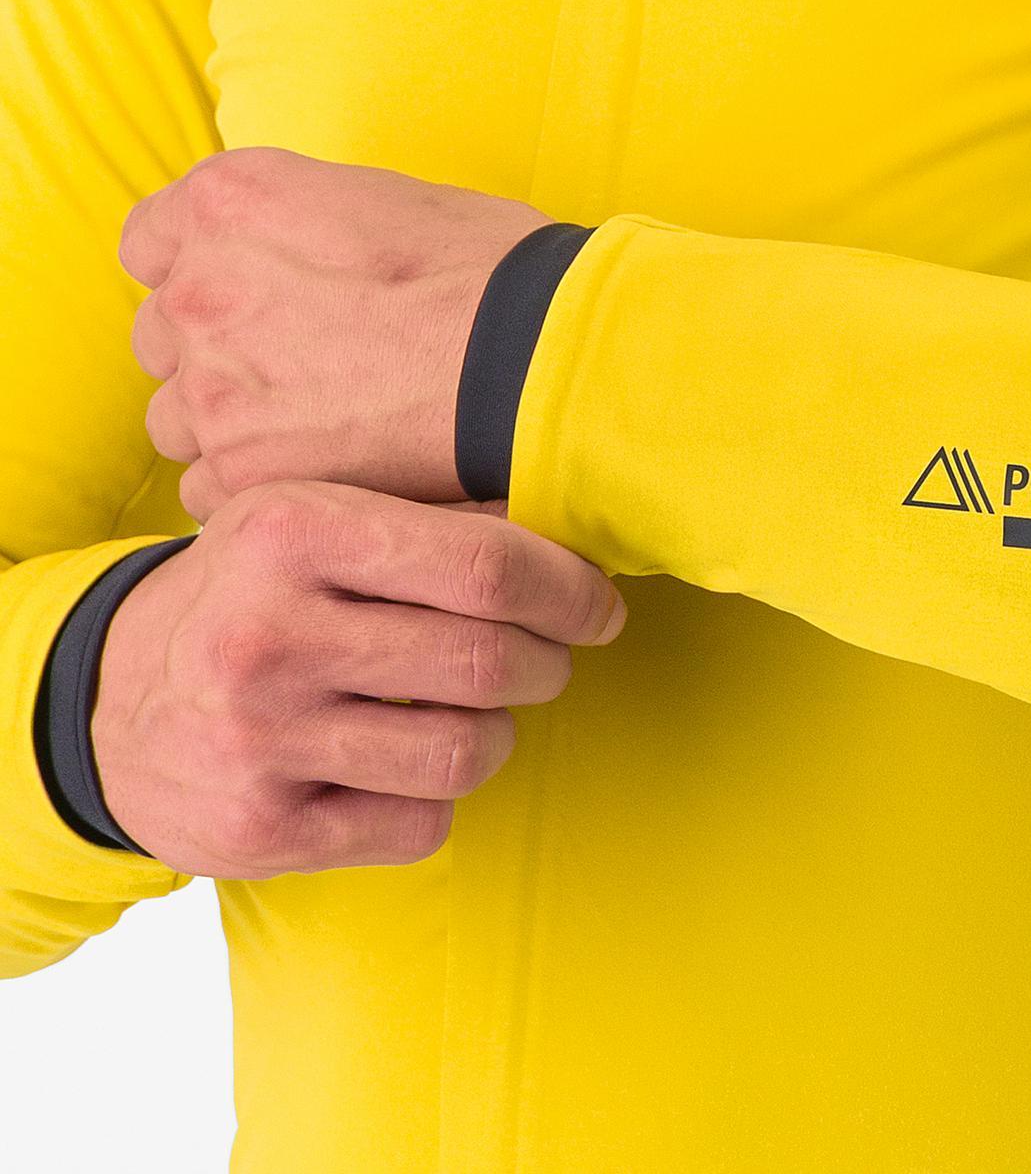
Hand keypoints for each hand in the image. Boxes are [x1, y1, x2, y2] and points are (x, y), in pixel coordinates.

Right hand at [92, 480, 625, 877]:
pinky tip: (407, 762)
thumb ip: (434, 522)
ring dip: (500, 732)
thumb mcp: (315, 523)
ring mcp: (260, 740)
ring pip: (468, 751)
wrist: (108, 702)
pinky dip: (440, 796)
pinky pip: (423, 824)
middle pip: (489, 661)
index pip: (485, 566)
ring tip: (477, 710)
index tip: (600, 608)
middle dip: (549, 663)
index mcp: (293, 533)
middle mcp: (268, 635)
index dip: (571, 591)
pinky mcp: (262, 829)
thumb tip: (571, 535)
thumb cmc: (251, 596)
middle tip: (547, 658)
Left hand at [121, 147, 552, 520]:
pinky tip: (321, 479)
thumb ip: (309, 228)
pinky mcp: (244, 470)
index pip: (151, 243)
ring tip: (316, 436)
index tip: (247, 301)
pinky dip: (255, 491)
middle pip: (163, 338)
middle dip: (217, 356)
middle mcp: (200, 286)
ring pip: (178, 420)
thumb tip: (307, 259)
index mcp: (230, 201)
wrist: (534, 361)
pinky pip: (208, 491)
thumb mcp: (386, 201)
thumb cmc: (494, 275)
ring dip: (231, 428)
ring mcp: (213, 384)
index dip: (198, 275)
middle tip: (301, 376)